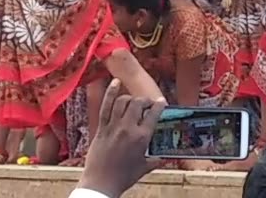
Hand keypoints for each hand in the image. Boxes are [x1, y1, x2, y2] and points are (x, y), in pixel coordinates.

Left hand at [78, 79, 166, 197]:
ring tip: (133, 101)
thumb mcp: (143, 168)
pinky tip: (115, 82)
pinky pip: (106, 106)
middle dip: (145, 100)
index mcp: (142, 138)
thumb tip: (164, 158)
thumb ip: (155, 160)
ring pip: (122, 102)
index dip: (159, 105)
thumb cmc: (123, 178)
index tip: (161, 102)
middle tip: (147, 103)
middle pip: (138, 104)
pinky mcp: (101, 128)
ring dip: (130, 98)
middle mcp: (128, 129)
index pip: (153, 114)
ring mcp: (113, 127)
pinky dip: (110, 92)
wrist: (101, 183)